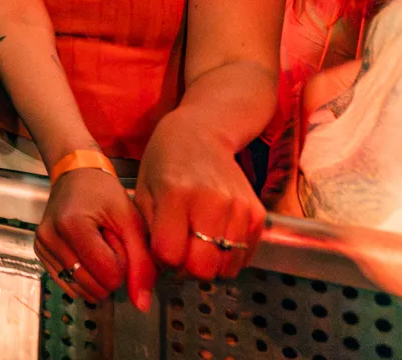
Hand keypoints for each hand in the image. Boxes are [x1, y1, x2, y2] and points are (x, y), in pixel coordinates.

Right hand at [35, 168, 155, 310]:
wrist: (75, 176)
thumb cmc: (103, 192)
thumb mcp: (130, 220)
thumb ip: (141, 262)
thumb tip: (141, 304)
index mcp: (73, 225)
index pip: (109, 275)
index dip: (123, 263)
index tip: (118, 239)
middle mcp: (51, 237)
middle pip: (94, 286)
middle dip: (109, 272)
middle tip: (108, 242)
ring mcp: (41, 245)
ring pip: (80, 289)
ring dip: (96, 275)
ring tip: (96, 247)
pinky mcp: (38, 252)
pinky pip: (67, 284)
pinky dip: (82, 276)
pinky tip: (84, 253)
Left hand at [135, 111, 265, 280]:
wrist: (201, 133)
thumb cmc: (164, 162)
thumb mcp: (144, 190)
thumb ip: (149, 231)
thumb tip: (161, 268)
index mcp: (176, 195)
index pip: (171, 254)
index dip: (163, 258)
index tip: (161, 246)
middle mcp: (212, 202)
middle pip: (203, 268)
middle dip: (187, 269)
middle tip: (181, 252)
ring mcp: (239, 208)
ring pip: (226, 268)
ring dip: (209, 264)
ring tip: (197, 242)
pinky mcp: (257, 213)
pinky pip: (245, 257)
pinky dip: (228, 256)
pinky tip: (215, 237)